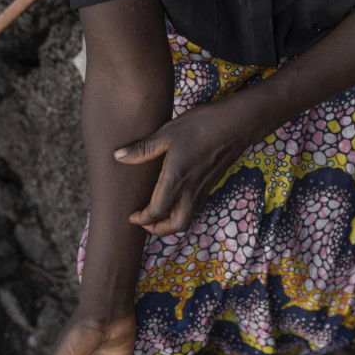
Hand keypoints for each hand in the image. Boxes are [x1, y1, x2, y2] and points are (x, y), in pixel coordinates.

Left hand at [114, 96, 260, 234]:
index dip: (143, 219)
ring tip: (157, 214)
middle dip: (158, 230)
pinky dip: (182, 212)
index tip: (133, 216)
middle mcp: (191, 190)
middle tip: (144, 222)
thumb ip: (143, 149)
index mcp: (176, 179)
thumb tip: (118, 156)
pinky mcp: (210, 185)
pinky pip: (194, 208)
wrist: (236, 124)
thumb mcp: (167, 133)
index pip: (157, 211)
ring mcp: (203, 189)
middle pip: (176, 225)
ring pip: (187, 219)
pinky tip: (174, 199)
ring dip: (171, 223)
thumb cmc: (201, 125)